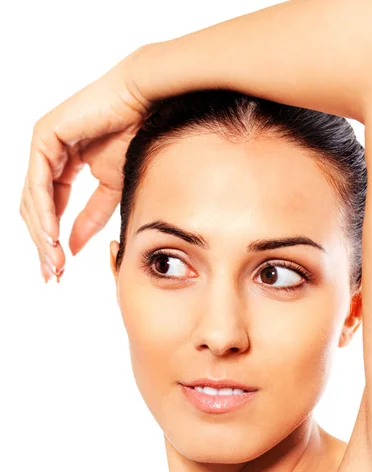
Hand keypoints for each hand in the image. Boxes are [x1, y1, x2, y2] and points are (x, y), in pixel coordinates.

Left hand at [19, 47, 151, 281]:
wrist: (147, 104)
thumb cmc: (135, 137)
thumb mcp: (111, 190)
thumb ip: (89, 219)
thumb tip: (71, 249)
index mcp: (61, 167)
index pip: (49, 211)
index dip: (52, 243)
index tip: (59, 271)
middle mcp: (47, 156)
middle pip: (36, 210)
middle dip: (43, 245)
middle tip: (53, 274)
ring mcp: (43, 145)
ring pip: (32, 201)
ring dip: (42, 235)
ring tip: (55, 262)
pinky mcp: (44, 137)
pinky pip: (38, 183)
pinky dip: (44, 212)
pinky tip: (52, 236)